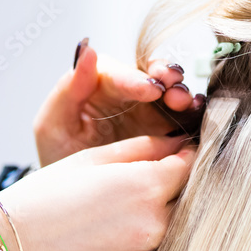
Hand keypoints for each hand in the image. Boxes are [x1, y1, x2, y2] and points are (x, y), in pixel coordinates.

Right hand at [0, 134, 194, 250]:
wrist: (7, 249)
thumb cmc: (46, 197)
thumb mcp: (93, 158)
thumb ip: (145, 148)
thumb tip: (180, 143)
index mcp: (146, 187)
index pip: (192, 165)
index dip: (186, 158)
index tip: (178, 157)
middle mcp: (155, 226)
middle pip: (192, 202)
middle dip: (180, 192)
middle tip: (156, 188)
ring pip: (180, 236)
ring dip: (170, 224)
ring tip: (133, 218)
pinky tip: (122, 245)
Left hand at [33, 38, 204, 165]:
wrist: (70, 200)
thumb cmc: (57, 157)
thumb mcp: (51, 125)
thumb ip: (68, 89)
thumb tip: (89, 50)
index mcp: (100, 85)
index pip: (121, 75)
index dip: (137, 79)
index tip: (150, 89)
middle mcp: (129, 94)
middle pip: (153, 75)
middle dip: (166, 79)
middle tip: (173, 91)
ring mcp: (150, 112)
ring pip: (173, 94)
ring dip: (182, 95)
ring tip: (186, 104)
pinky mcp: (167, 133)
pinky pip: (184, 119)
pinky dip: (194, 116)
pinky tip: (198, 118)